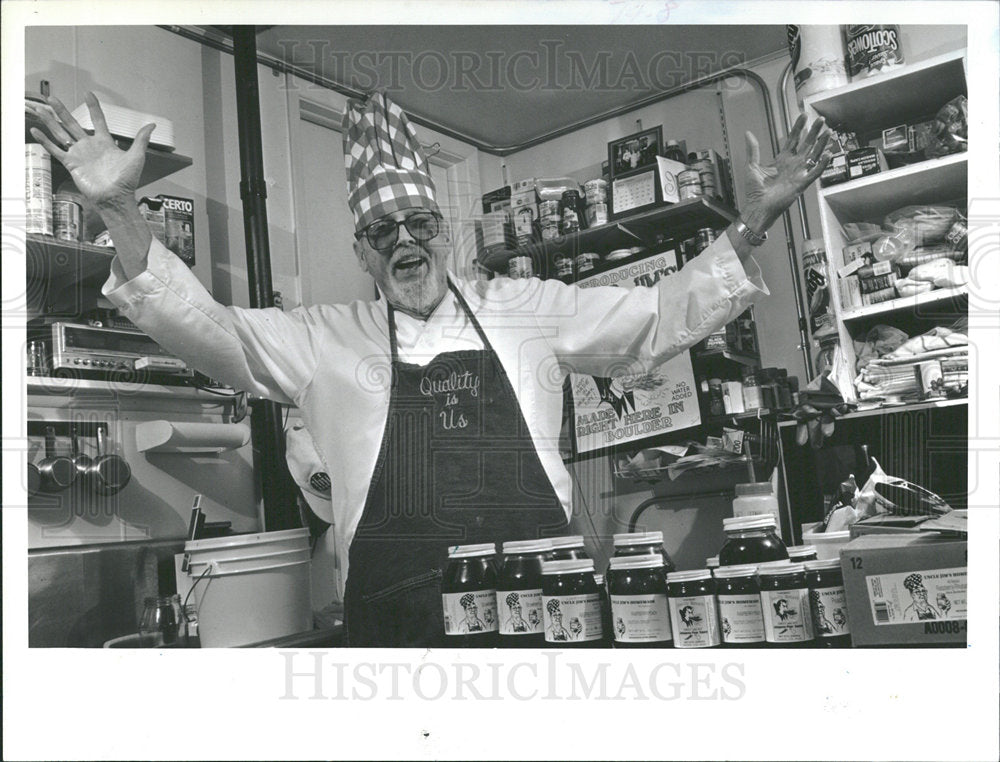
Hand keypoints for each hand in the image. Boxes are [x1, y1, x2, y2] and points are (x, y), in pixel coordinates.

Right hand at [27, 92, 154, 208]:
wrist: (115, 197)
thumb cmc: (127, 180)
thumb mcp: (136, 156)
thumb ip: (141, 139)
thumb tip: (152, 125)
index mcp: (105, 142)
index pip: (97, 120)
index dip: (93, 107)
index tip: (88, 94)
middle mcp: (90, 146)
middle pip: (72, 123)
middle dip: (62, 110)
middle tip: (51, 97)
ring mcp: (79, 154)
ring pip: (60, 133)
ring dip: (50, 121)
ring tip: (40, 108)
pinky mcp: (71, 163)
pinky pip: (55, 150)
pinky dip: (44, 140)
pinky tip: (35, 130)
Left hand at [742, 113, 831, 232]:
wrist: (758, 207)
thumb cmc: (754, 191)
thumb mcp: (752, 166)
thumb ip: (752, 150)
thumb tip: (748, 134)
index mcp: (782, 159)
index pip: (793, 139)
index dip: (798, 127)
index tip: (803, 115)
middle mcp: (792, 164)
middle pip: (806, 144)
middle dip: (814, 131)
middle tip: (821, 119)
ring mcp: (798, 173)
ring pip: (814, 155)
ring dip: (821, 144)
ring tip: (828, 132)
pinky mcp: (801, 184)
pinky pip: (815, 172)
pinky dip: (822, 164)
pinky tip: (827, 154)